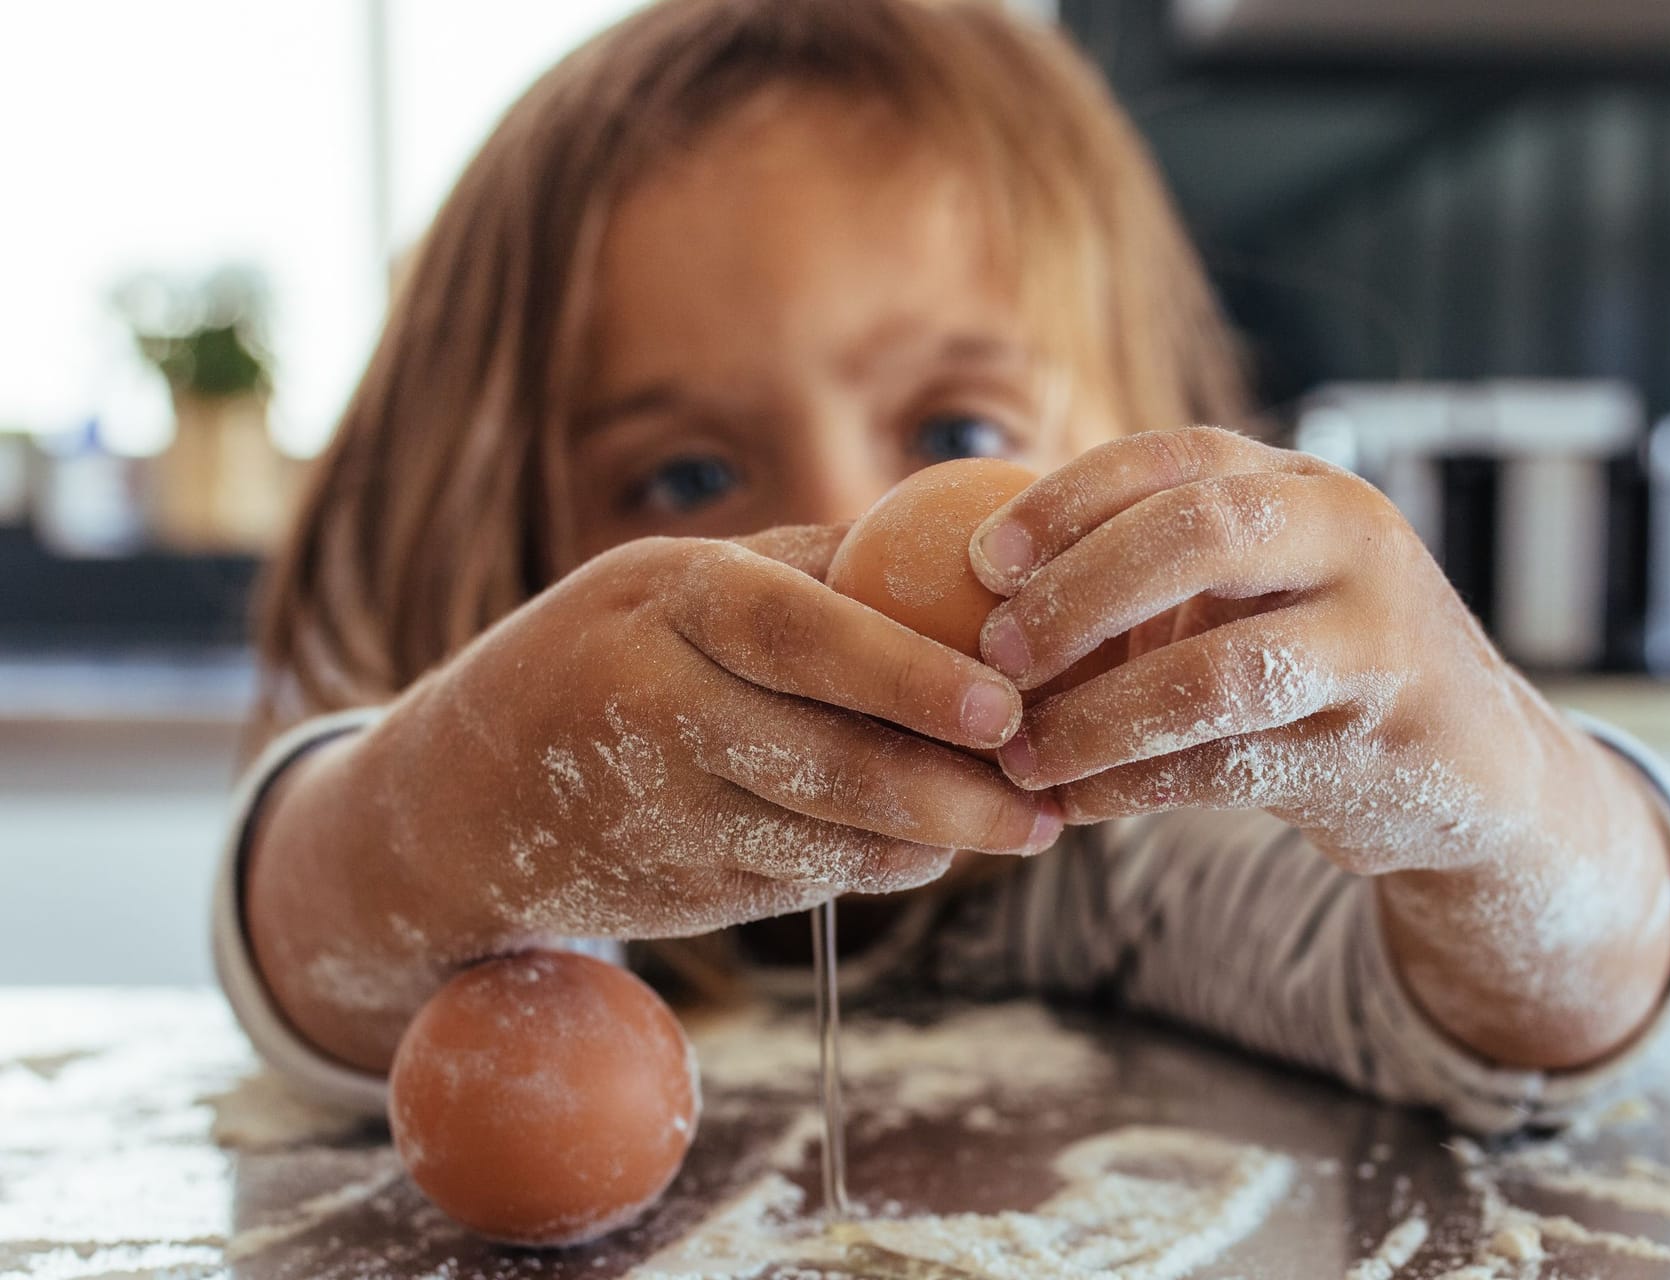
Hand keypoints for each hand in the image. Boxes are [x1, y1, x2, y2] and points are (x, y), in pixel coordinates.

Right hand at [381, 526, 1059, 943]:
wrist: (456, 800)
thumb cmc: (605, 653)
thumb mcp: (674, 581)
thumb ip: (807, 568)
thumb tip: (966, 556)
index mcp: (662, 604)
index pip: (798, 634)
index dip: (906, 674)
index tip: (1004, 708)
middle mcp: (653, 709)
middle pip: (827, 765)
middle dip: (953, 796)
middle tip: (1047, 809)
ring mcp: (658, 817)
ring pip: (829, 843)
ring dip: (932, 842)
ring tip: (1016, 823)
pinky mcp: (673, 899)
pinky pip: (804, 887)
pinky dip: (874, 867)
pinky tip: (923, 845)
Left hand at [966, 426, 1534, 872]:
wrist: (1474, 768)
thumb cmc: (1318, 662)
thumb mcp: (1257, 588)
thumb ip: (1155, 566)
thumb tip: (972, 575)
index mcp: (1304, 484)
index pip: (1176, 460)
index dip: (1068, 500)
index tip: (982, 560)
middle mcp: (1352, 541)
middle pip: (1197, 536)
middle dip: (1077, 596)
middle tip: (995, 658)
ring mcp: (1378, 642)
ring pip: (1213, 672)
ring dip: (1096, 719)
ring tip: (1019, 755)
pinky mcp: (1381, 744)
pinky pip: (1228, 766)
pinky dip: (1133, 787)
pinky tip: (1072, 803)